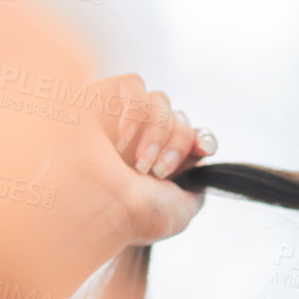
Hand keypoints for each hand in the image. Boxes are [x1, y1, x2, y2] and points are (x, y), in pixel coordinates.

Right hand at [87, 73, 217, 243]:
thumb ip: (192, 194)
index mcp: (155, 162)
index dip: (199, 139)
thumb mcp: (178, 213)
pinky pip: (132, 83)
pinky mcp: (97, 100)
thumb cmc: (135, 215)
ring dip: (159, 131)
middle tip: (157, 172)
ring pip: (160, 100)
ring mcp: (117, 118)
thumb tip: (198, 177)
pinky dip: (136, 109)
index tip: (202, 151)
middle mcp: (138, 139)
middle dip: (177, 144)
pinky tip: (123, 138)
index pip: (189, 135)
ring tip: (140, 163)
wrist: (100, 210)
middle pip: (179, 117)